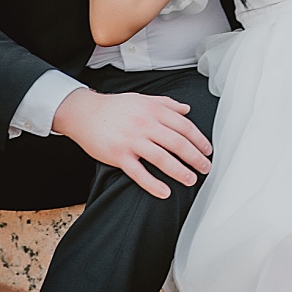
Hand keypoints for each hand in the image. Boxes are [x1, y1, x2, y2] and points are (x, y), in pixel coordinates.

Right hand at [51, 87, 211, 198]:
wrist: (83, 113)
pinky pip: (138, 173)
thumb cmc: (113, 108)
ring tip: (190, 180)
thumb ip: (166, 104)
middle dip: (195, 158)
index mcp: (153, 110)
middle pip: (178, 143)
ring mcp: (131, 140)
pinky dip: (153, 184)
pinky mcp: (118, 155)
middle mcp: (145, 124)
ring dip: (180, 172)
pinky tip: (164, 192)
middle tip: (205, 168)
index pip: (184, 126)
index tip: (207, 151)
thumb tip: (187, 110)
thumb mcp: (141, 99)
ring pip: (162, 158)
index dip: (199, 140)